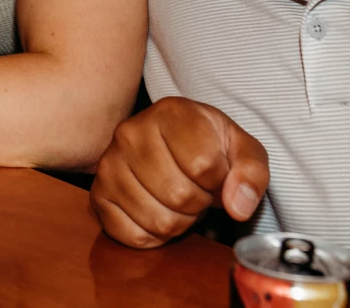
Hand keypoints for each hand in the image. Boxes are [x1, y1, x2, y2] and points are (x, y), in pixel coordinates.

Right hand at [90, 97, 268, 247]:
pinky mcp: (98, 194)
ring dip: (179, 221)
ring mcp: (109, 163)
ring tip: (178, 199)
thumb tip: (238, 206)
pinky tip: (158, 211)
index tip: (215, 173)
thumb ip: (251, 172)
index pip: (203, 165)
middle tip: (197, 189)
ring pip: (158, 220)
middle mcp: (130, 132)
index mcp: (169, 112)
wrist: (170, 144)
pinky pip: (133, 235)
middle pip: (179, 195)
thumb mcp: (242, 149)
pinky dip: (154, 237)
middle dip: (199, 203)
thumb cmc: (208, 145)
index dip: (219, 181)